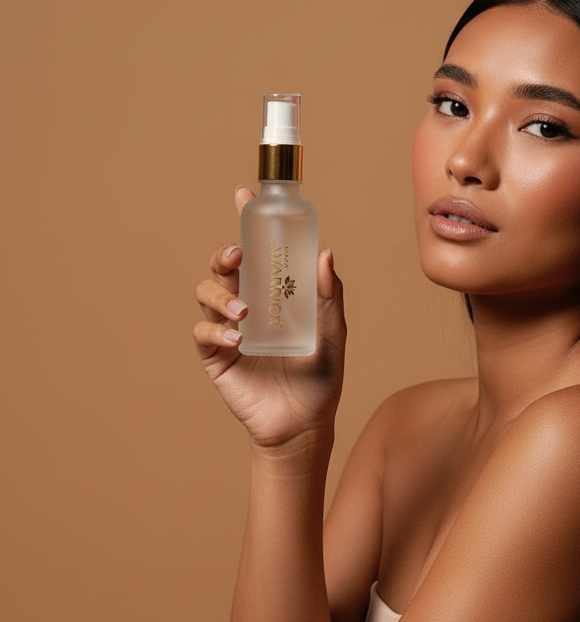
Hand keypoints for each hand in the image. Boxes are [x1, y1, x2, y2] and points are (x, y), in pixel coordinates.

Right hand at [194, 187, 346, 450]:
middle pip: (224, 266)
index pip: (259, 251)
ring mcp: (229, 329)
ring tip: (244, 312)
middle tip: (238, 256)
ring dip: (220, 294)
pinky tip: (237, 338)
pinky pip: (203, 332)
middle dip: (224, 254)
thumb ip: (329, 296)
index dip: (248, 222)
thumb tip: (326, 253)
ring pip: (206, 293)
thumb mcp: (333, 335)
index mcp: (276, 294)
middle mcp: (249, 304)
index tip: (244, 195)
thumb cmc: (321, 380)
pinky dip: (216, 329)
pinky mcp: (216, 356)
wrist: (304, 425)